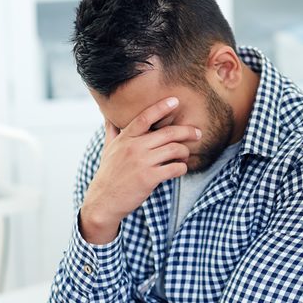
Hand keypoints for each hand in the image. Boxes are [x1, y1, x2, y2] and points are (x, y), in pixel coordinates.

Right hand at [79, 97, 200, 243]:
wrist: (104, 201)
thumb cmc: (109, 174)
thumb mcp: (108, 149)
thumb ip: (111, 130)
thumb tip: (106, 112)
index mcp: (125, 138)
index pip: (145, 117)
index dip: (161, 107)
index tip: (175, 100)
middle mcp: (134, 147)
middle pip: (168, 133)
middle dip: (187, 131)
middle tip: (198, 133)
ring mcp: (142, 162)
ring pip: (175, 150)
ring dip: (185, 152)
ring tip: (185, 155)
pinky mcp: (150, 178)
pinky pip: (175, 168)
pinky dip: (183, 168)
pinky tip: (181, 169)